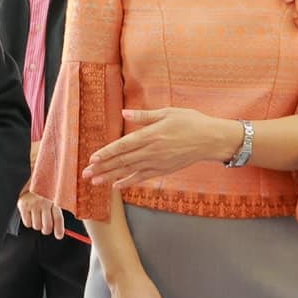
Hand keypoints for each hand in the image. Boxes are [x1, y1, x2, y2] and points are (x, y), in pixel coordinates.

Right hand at [18, 190, 65, 238]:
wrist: (32, 179)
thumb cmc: (43, 190)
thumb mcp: (53, 197)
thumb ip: (57, 212)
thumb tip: (60, 232)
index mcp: (54, 199)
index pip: (58, 218)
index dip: (59, 230)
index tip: (59, 236)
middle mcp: (44, 201)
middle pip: (47, 226)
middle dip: (47, 229)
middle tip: (46, 226)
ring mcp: (33, 203)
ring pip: (37, 226)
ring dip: (37, 224)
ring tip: (37, 217)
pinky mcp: (23, 205)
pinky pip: (27, 223)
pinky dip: (29, 222)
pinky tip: (30, 215)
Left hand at [85, 108, 226, 188]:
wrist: (211, 140)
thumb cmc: (191, 122)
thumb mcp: (167, 112)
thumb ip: (144, 115)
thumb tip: (123, 112)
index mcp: (151, 135)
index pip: (124, 145)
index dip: (107, 152)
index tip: (93, 158)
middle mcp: (152, 151)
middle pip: (122, 160)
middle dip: (103, 168)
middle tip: (86, 174)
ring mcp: (158, 162)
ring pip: (130, 171)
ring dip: (111, 177)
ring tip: (95, 182)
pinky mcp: (163, 170)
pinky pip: (142, 177)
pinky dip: (128, 182)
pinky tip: (116, 186)